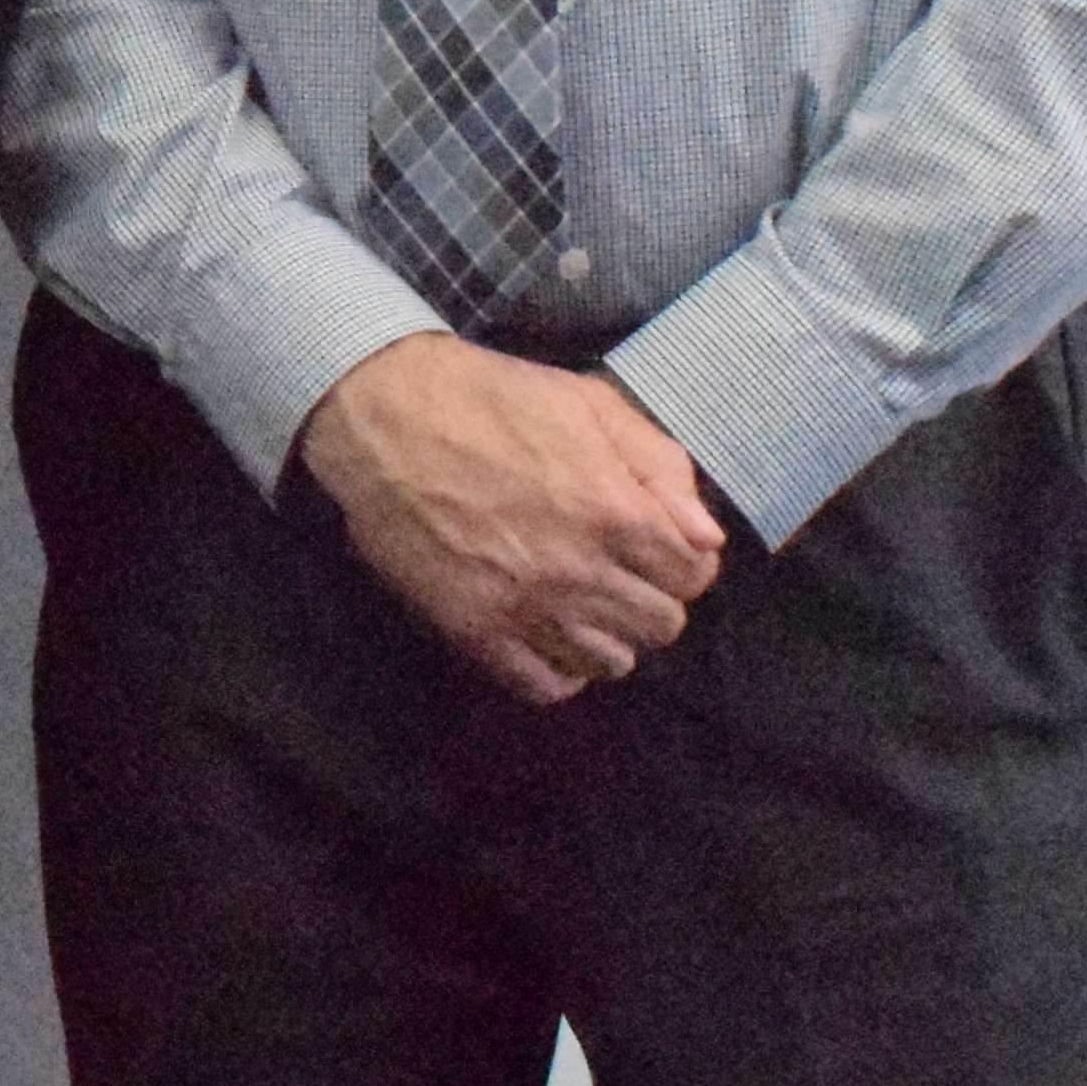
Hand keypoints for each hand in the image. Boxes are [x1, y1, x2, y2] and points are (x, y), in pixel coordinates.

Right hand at [297, 332, 728, 705]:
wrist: (380, 415)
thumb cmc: (488, 399)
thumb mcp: (587, 403)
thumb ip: (659, 464)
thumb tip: (706, 536)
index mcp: (616, 511)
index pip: (695, 577)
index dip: (682, 560)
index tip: (655, 547)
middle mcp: (580, 571)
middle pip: (661, 626)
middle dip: (649, 596)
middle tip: (615, 570)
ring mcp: (526, 607)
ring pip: (612, 663)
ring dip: (606, 633)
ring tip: (578, 599)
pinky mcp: (475, 631)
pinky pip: (547, 686)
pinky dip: (559, 668)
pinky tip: (546, 632)